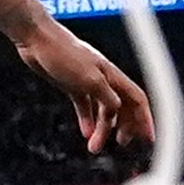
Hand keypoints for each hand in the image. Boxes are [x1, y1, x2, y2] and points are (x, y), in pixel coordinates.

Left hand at [17, 21, 153, 157]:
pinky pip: (84, 105)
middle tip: (122, 144)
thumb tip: (117, 111)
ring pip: (102, 109)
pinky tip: (85, 133)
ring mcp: (86, 81)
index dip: (145, 119)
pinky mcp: (71, 83)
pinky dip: (86, 119)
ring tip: (94, 146)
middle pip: (122, 106)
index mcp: (111, 75)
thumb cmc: (62, 52)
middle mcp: (103, 78)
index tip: (148, 138)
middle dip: (125, 126)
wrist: (35, 38)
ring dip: (102, 128)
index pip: (136, 99)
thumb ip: (106, 96)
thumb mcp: (89, 79)